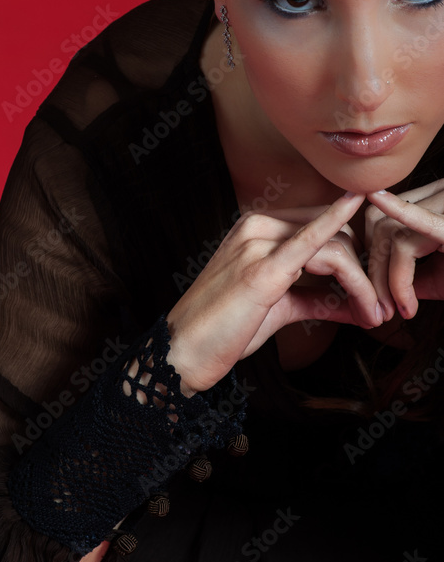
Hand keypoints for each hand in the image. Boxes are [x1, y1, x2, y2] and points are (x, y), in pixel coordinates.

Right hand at [165, 192, 379, 393]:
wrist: (183, 351)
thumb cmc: (223, 331)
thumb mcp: (278, 308)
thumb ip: (317, 299)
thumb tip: (358, 306)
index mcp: (256, 229)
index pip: (322, 227)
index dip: (353, 258)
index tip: (369, 292)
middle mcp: (256, 226)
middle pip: (335, 235)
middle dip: (364, 271)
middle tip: (378, 309)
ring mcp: (258, 242)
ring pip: (335, 247)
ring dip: (363, 283)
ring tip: (372, 316)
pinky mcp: (262, 268)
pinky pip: (314, 243)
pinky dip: (342, 231)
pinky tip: (360, 211)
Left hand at [366, 181, 443, 318]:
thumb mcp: (441, 275)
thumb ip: (411, 279)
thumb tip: (383, 293)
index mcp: (430, 202)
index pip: (380, 221)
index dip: (371, 257)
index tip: (375, 293)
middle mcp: (436, 195)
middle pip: (378, 226)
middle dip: (373, 271)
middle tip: (379, 309)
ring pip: (392, 234)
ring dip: (387, 278)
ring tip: (398, 308)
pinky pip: (419, 223)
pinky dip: (396, 237)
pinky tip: (383, 237)